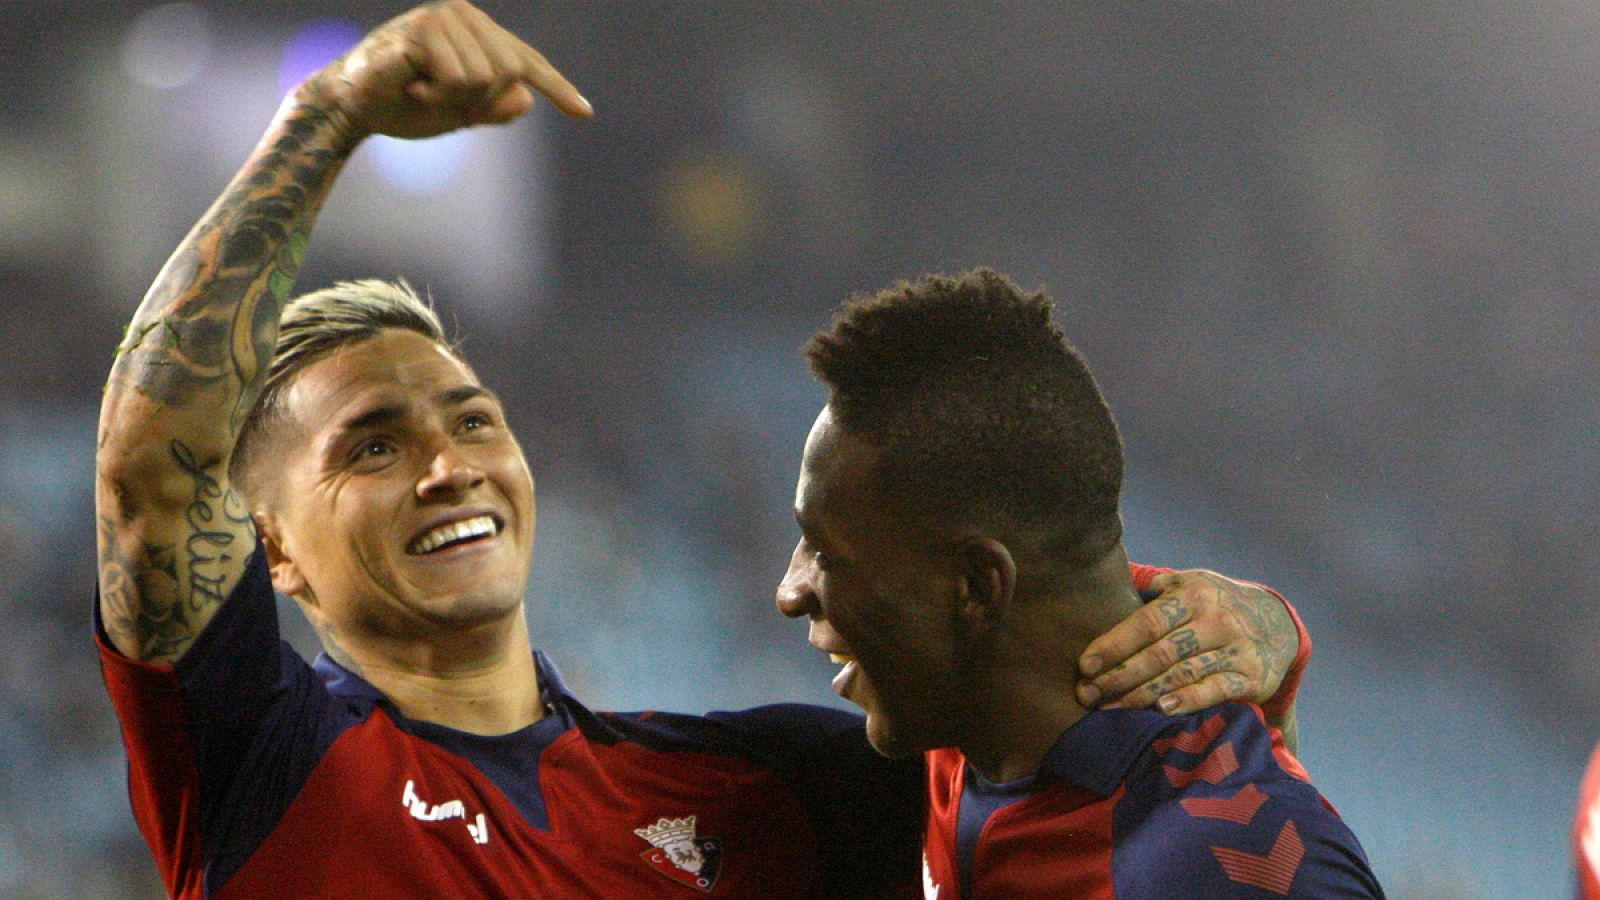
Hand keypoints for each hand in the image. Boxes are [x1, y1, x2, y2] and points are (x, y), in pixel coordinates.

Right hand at [304, 0, 591, 139]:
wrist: (356, 107)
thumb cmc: (407, 104)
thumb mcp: (461, 113)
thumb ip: (495, 107)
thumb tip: (525, 99)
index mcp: (480, 31)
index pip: (528, 63)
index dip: (558, 89)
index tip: (584, 114)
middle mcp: (466, 15)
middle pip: (509, 72)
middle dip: (478, 100)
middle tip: (437, 97)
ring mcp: (445, 17)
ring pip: (485, 77)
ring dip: (452, 98)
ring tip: (420, 89)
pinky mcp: (423, 28)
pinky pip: (458, 77)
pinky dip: (435, 94)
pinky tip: (411, 86)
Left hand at [1075, 570, 1298, 714]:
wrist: (1278, 623)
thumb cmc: (1216, 603)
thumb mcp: (1190, 582)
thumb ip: (1153, 584)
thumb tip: (1106, 576)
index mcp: (1194, 595)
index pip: (1146, 622)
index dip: (1114, 644)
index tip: (1085, 665)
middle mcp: (1215, 621)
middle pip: (1160, 653)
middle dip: (1120, 676)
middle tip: (1088, 694)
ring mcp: (1236, 650)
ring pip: (1182, 674)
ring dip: (1143, 694)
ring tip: (1111, 708)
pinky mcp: (1251, 677)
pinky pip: (1215, 691)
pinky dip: (1188, 701)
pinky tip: (1161, 710)